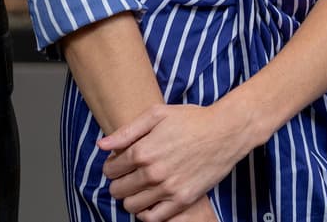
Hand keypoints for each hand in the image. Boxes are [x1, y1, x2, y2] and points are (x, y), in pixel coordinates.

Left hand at [98, 103, 254, 220]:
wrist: (225, 132)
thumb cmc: (191, 119)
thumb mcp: (156, 115)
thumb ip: (127, 132)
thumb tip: (101, 146)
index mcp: (143, 151)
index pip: (111, 170)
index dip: (110, 168)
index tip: (117, 165)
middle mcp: (153, 173)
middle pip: (119, 190)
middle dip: (117, 183)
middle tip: (126, 177)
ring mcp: (168, 189)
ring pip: (132, 206)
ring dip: (129, 199)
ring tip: (137, 189)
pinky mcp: (183, 200)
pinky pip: (153, 218)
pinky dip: (145, 214)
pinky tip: (149, 202)